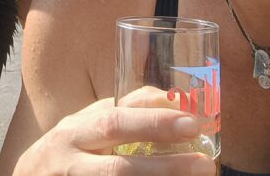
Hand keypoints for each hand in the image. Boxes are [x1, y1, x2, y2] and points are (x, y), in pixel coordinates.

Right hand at [12, 97, 215, 174]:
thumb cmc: (69, 151)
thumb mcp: (87, 126)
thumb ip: (122, 113)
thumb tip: (172, 100)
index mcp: (78, 128)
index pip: (116, 115)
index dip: (153, 115)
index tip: (191, 117)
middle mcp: (73, 152)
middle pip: (115, 142)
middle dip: (157, 133)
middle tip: (199, 142)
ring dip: (159, 173)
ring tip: (200, 170)